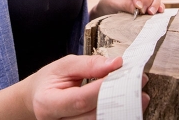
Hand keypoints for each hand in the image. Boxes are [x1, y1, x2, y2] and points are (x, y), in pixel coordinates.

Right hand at [24, 55, 149, 119]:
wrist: (37, 99)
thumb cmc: (50, 79)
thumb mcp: (64, 65)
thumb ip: (89, 65)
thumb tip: (116, 63)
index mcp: (48, 103)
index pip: (80, 99)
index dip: (104, 88)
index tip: (124, 74)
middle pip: (93, 116)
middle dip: (119, 100)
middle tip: (140, 86)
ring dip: (123, 111)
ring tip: (140, 97)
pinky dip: (116, 116)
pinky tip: (129, 106)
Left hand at [90, 0, 163, 18]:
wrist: (109, 9)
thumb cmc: (109, 3)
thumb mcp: (115, 4)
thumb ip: (126, 5)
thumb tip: (138, 8)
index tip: (138, 7)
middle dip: (148, 0)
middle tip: (143, 12)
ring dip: (154, 3)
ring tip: (150, 13)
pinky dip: (159, 5)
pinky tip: (159, 11)